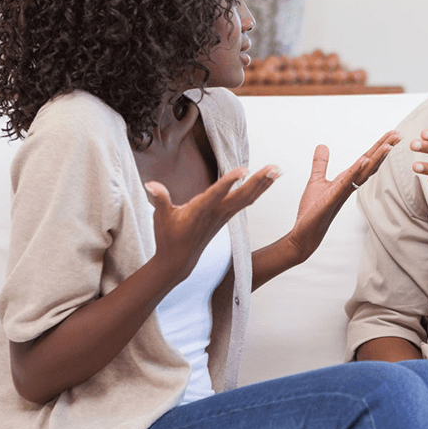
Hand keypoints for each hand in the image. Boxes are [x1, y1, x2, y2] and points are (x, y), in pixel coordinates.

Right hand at [144, 165, 278, 282]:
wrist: (178, 261)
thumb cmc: (168, 237)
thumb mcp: (160, 217)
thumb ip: (160, 199)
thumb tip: (150, 183)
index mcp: (200, 211)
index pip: (216, 194)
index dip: (229, 181)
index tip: (243, 169)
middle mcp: (216, 213)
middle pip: (241, 196)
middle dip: (259, 181)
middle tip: (275, 167)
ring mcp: (223, 216)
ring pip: (247, 198)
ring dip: (263, 184)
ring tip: (277, 170)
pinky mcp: (226, 217)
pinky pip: (245, 202)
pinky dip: (257, 191)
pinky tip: (266, 182)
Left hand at [286, 130, 400, 260]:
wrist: (305, 234)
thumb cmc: (313, 211)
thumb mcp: (316, 180)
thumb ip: (320, 163)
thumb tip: (322, 145)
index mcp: (347, 180)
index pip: (366, 161)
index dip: (378, 147)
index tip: (391, 135)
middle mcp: (349, 186)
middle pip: (370, 165)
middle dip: (383, 150)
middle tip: (398, 135)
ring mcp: (342, 193)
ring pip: (363, 174)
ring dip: (375, 160)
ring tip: (388, 146)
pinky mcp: (331, 200)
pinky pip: (345, 183)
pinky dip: (354, 171)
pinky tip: (363, 160)